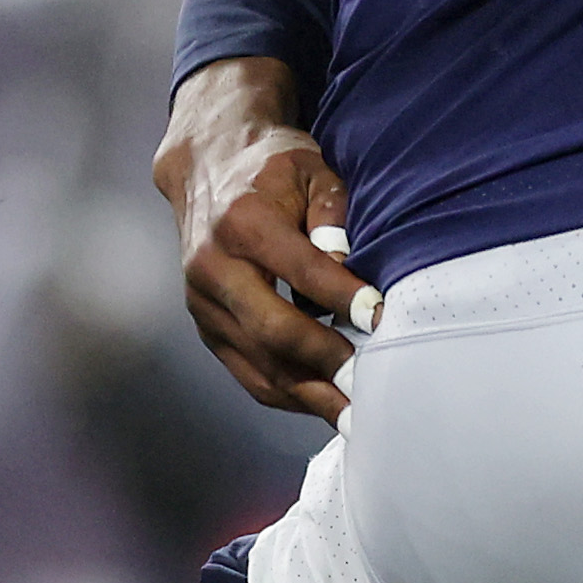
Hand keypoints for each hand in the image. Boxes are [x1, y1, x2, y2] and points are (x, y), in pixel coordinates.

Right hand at [153, 57, 373, 422]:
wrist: (206, 165)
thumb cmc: (272, 168)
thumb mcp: (310, 169)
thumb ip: (332, 212)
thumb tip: (349, 270)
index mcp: (244, 221)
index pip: (301, 269)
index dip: (341, 298)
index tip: (380, 320)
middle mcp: (214, 265)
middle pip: (271, 328)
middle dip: (323, 361)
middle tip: (366, 387)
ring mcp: (203, 301)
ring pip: (256, 361)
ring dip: (306, 394)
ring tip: (352, 416)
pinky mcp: (204, 324)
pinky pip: (243, 369)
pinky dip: (282, 391)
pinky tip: (319, 403)